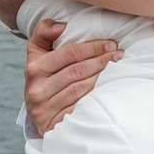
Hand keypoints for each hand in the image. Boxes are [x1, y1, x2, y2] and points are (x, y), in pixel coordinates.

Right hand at [24, 18, 120, 134]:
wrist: (35, 110)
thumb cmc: (42, 76)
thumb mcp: (37, 52)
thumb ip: (44, 32)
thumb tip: (60, 26)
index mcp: (34, 69)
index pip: (69, 54)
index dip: (92, 47)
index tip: (111, 44)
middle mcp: (36, 90)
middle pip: (77, 72)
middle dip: (101, 61)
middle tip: (119, 55)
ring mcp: (43, 110)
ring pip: (79, 91)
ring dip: (102, 79)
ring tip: (117, 69)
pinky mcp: (51, 126)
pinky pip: (78, 110)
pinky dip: (94, 99)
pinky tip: (107, 91)